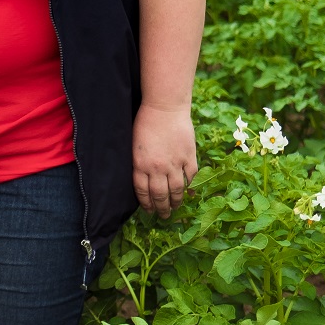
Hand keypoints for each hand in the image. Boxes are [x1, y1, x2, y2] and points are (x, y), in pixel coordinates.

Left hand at [132, 103, 195, 217]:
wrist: (164, 108)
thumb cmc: (145, 122)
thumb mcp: (134, 145)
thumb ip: (139, 163)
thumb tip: (143, 181)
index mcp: (140, 164)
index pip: (142, 191)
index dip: (146, 203)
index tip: (149, 210)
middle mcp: (157, 168)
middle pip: (160, 195)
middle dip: (161, 208)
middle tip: (164, 216)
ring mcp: (175, 163)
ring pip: (176, 190)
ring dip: (176, 202)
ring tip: (175, 208)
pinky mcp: (188, 157)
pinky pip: (191, 177)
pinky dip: (190, 186)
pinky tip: (189, 193)